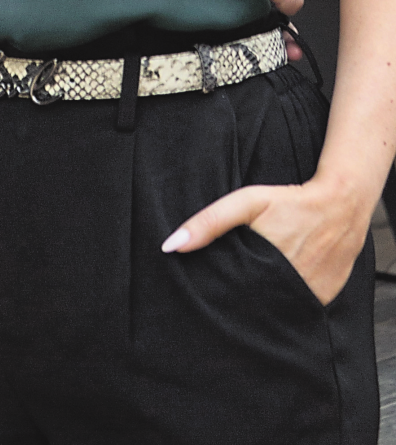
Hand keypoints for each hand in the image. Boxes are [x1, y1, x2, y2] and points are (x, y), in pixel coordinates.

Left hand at [162, 174, 366, 305]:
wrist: (341, 207)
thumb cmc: (290, 202)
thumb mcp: (247, 202)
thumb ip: (210, 222)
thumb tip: (171, 246)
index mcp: (263, 267)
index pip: (228, 295)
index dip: (215, 295)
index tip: (203, 294)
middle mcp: (286, 288)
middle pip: (249, 305)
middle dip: (234, 301)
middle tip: (227, 292)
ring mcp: (306, 298)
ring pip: (272, 310)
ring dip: (260, 303)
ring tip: (252, 289)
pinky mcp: (321, 302)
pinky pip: (295, 308)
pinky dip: (285, 302)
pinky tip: (278, 287)